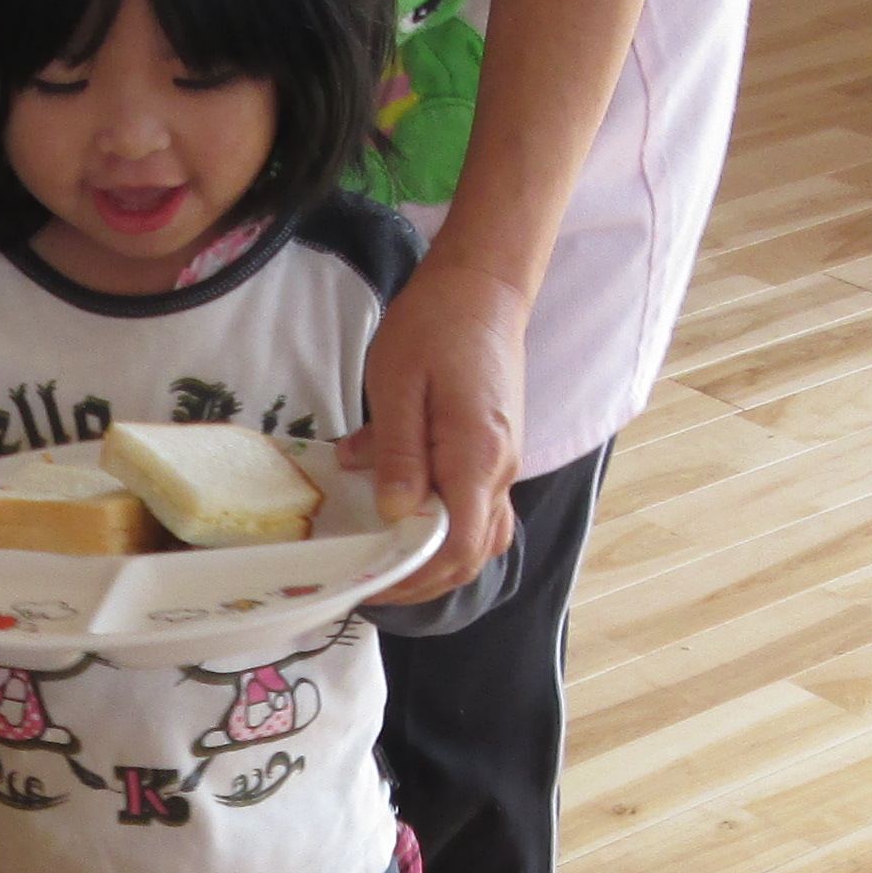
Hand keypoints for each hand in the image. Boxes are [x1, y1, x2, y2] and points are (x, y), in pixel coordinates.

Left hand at [345, 260, 531, 594]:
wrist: (482, 289)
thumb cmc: (434, 325)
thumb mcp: (398, 382)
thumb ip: (398, 451)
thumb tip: (395, 512)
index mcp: (476, 456)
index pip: (458, 546)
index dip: (415, 577)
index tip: (370, 583)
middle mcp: (500, 470)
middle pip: (472, 555)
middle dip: (422, 581)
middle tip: (368, 583)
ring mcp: (503, 464)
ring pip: (480, 539)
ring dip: (437, 562)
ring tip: (386, 564)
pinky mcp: (495, 454)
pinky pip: (478, 511)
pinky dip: (446, 531)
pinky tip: (406, 522)